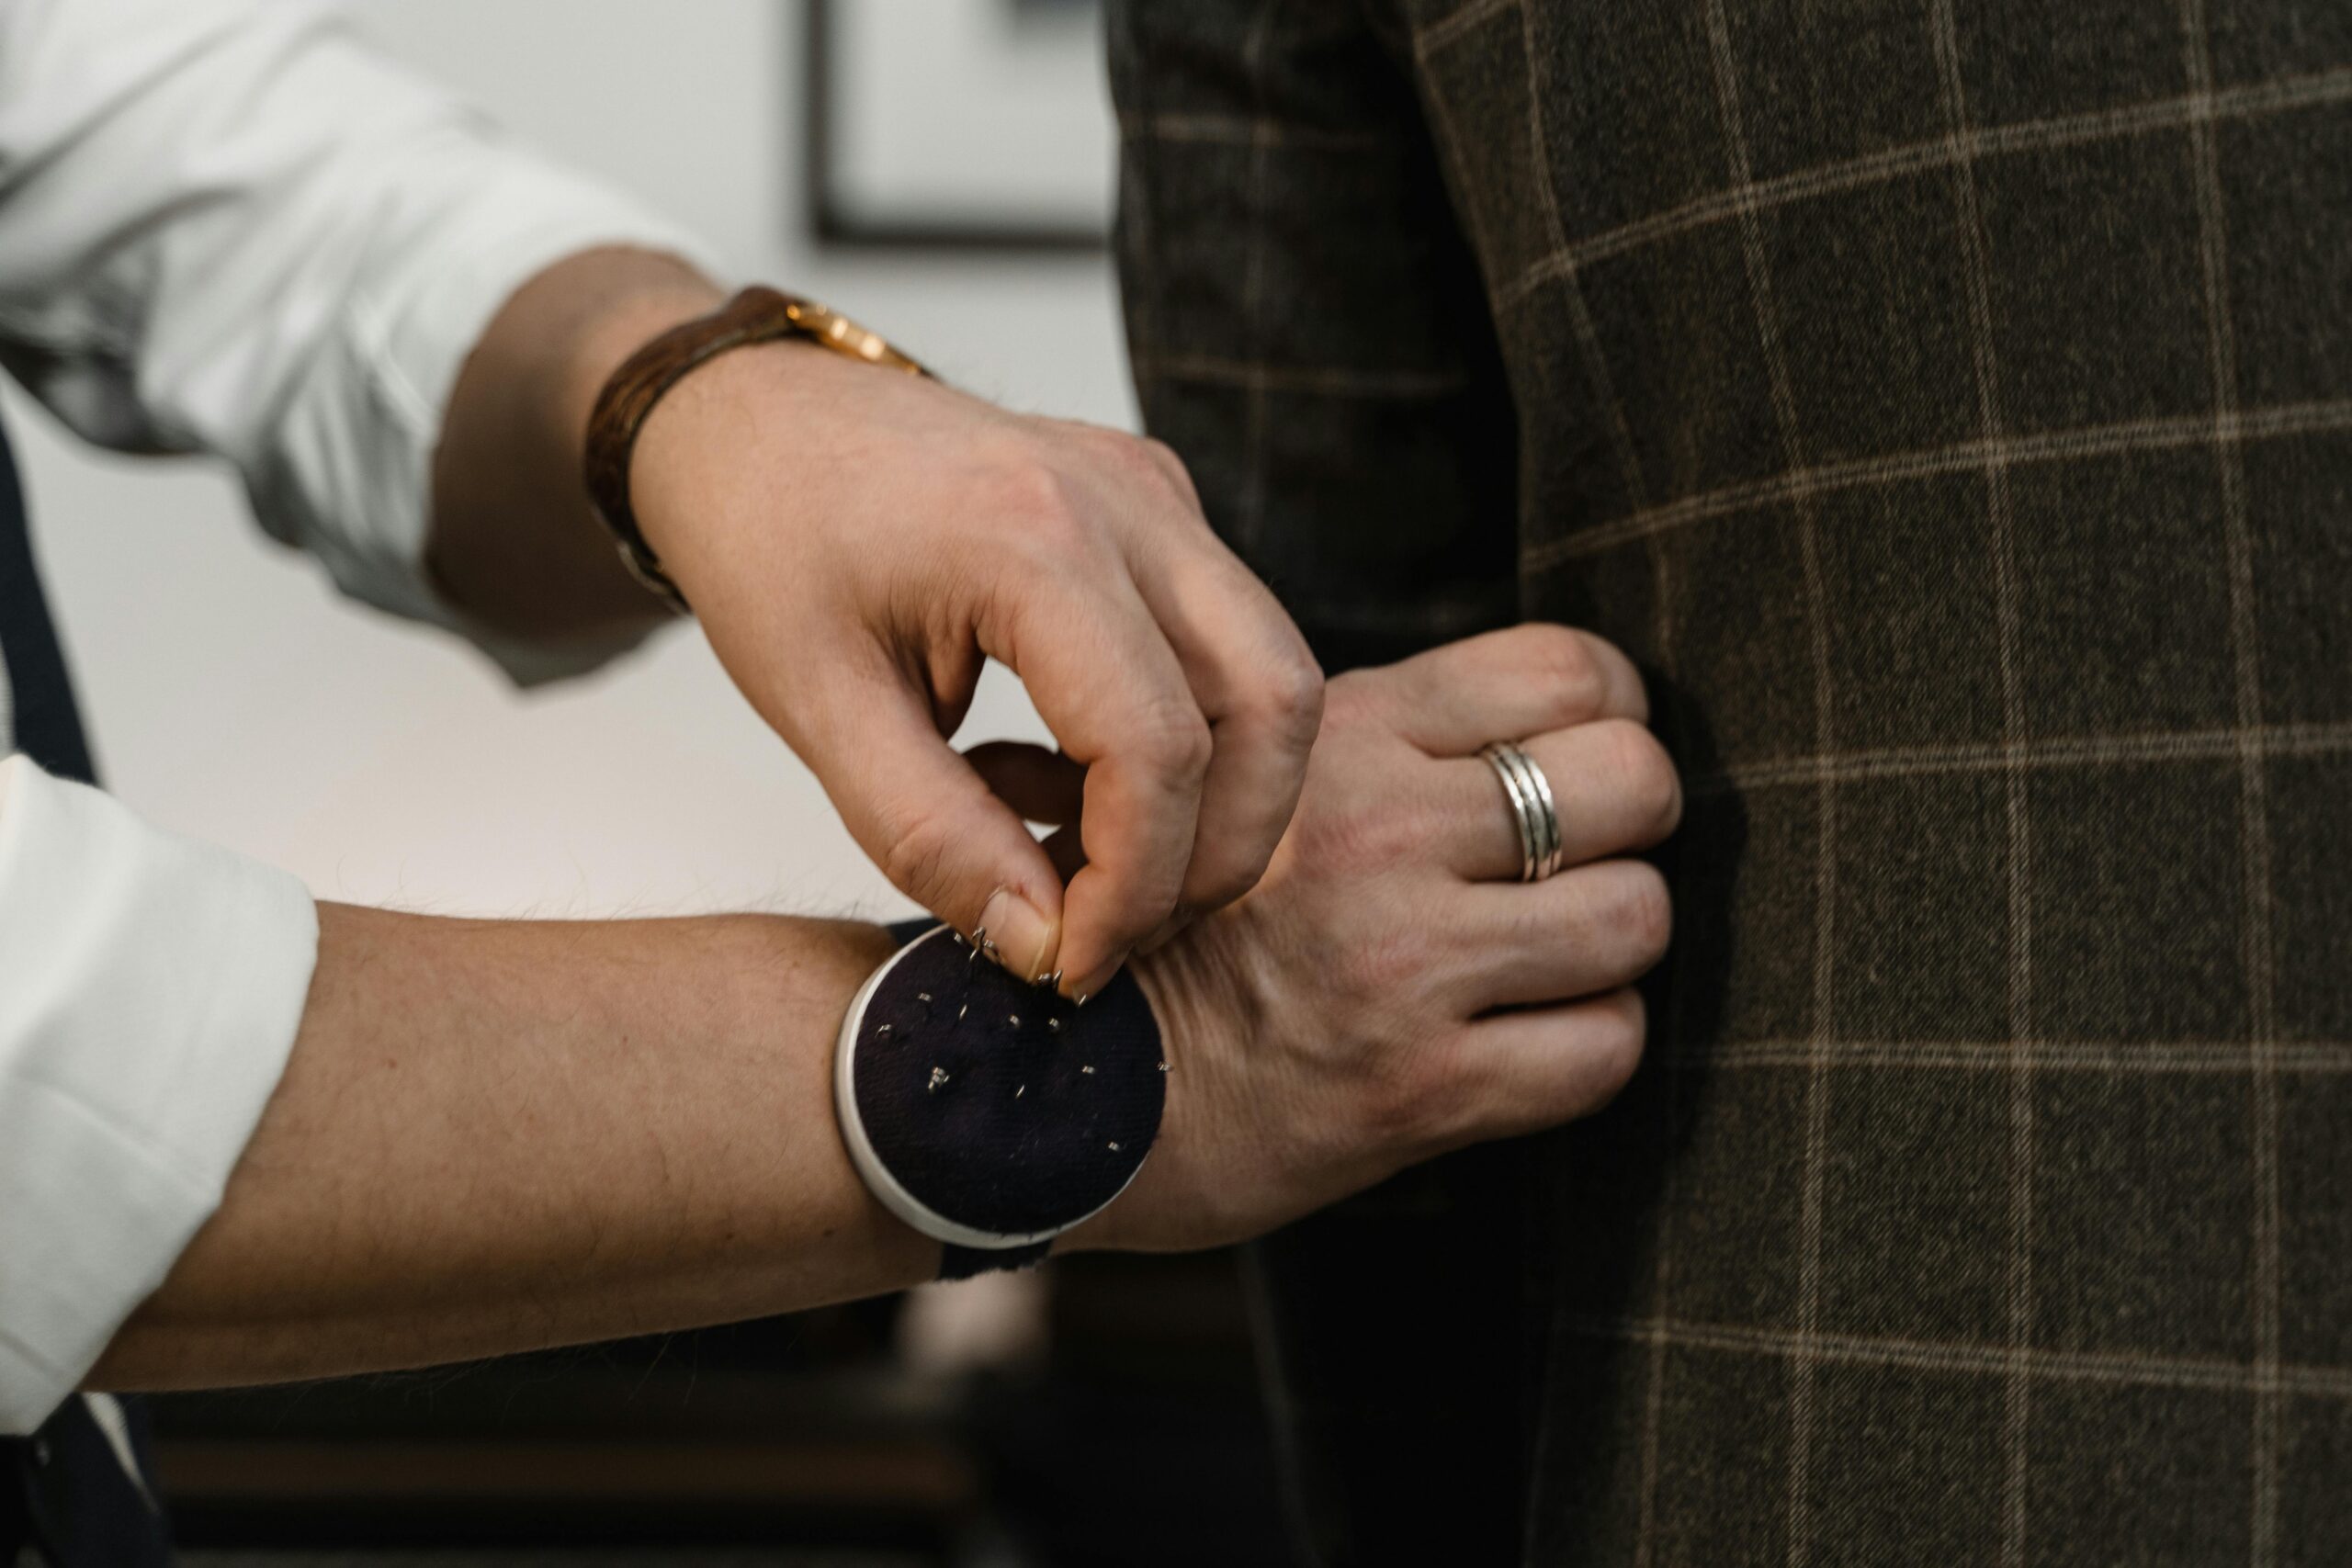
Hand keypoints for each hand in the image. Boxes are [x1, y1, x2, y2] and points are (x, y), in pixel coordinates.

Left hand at [630, 342, 1322, 999]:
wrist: (754, 416)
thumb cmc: (767, 538)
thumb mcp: (818, 710)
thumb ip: (932, 837)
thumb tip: (1039, 940)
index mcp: (1032, 537)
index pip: (1157, 747)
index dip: (1133, 885)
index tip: (1068, 962)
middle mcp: (1125, 500)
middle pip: (1271, 703)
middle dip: (1215, 851)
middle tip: (1113, 929)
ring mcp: (1156, 494)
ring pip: (1273, 675)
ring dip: (1209, 800)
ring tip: (1073, 851)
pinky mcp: (1160, 508)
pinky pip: (1226, 644)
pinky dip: (1178, 739)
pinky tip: (1058, 769)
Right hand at [1068, 625, 1680, 1253]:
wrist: (1042, 1086)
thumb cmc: (1142, 932)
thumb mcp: (1225, 783)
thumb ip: (1358, 739)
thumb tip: (1499, 709)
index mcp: (1341, 738)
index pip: (1571, 672)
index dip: (1611, 711)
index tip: (1582, 753)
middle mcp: (1385, 836)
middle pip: (1634, 781)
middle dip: (1629, 822)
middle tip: (1580, 858)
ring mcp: (1408, 966)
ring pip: (1636, 917)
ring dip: (1611, 941)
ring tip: (1552, 956)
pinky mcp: (1423, 1090)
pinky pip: (1603, 1048)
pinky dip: (1588, 1044)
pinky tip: (1528, 1039)